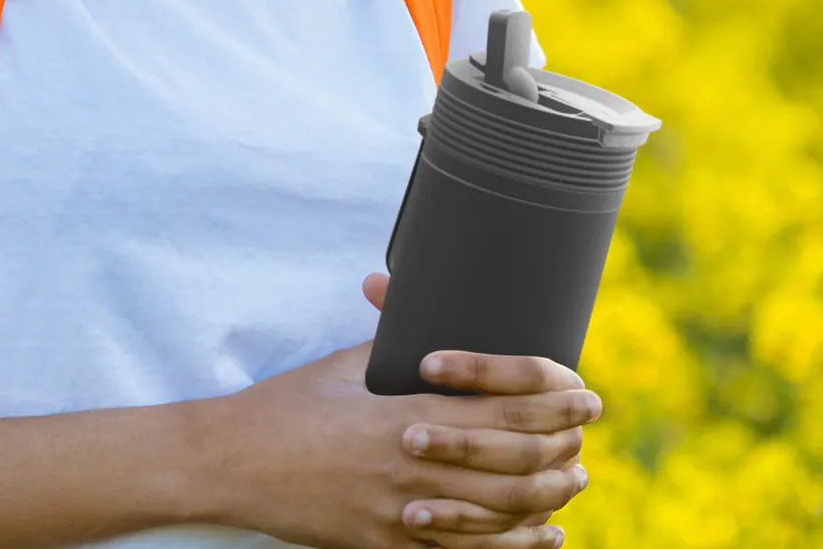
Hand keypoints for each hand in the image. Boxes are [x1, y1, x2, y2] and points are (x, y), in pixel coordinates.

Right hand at [202, 275, 596, 548]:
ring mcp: (400, 515)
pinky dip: (509, 547)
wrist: (232, 465)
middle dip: (561, 445)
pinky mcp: (386, 546)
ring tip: (575, 479)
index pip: (498, 407)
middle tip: (589, 429)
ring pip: (496, 515)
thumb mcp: (344, 364)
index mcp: (404, 413)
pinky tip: (538, 537)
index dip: (550, 400)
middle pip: (511, 463)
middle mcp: (411, 467)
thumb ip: (391, 337)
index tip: (583, 389)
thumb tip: (416, 299)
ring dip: (546, 498)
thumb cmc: (288, 405)